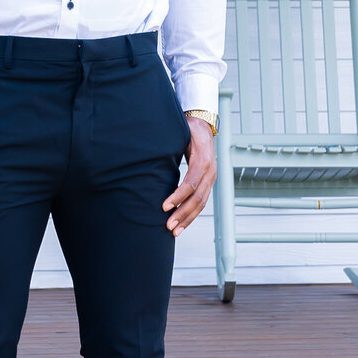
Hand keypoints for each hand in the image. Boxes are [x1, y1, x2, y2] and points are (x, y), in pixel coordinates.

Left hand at [164, 117, 216, 234]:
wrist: (203, 127)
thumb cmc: (188, 130)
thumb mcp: (179, 136)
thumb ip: (169, 147)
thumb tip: (147, 155)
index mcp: (202, 160)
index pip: (190, 183)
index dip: (178, 197)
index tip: (164, 206)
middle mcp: (210, 172)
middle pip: (197, 198)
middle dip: (182, 213)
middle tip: (168, 226)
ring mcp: (211, 178)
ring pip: (201, 203)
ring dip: (188, 219)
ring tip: (175, 231)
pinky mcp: (208, 182)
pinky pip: (202, 201)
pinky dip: (192, 213)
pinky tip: (182, 223)